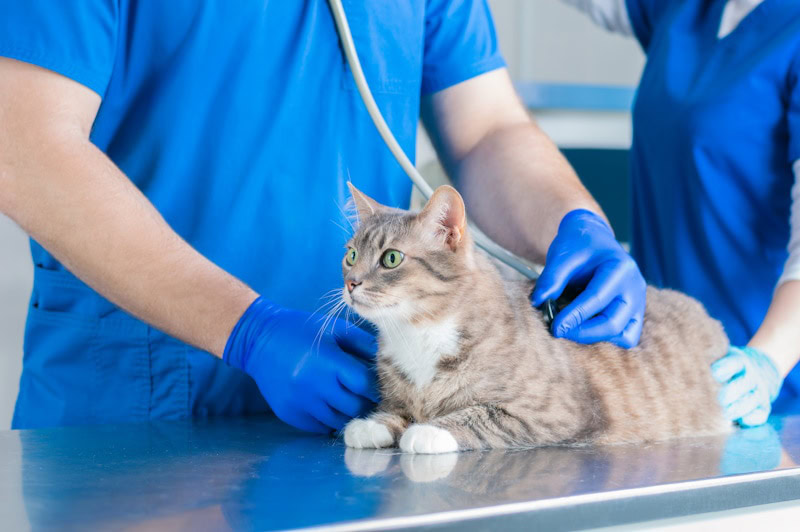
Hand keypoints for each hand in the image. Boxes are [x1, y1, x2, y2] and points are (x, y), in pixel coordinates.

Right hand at [224, 297, 378, 432]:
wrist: (258, 339)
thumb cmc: (302, 330)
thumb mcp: (334, 329)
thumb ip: (363, 344)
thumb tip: (389, 359)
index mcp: (327, 361)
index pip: (364, 384)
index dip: (376, 386)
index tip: (381, 383)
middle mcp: (312, 385)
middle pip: (355, 406)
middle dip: (365, 402)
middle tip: (368, 395)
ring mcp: (300, 403)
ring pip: (339, 421)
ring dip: (349, 412)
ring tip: (350, 399)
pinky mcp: (290, 414)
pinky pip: (320, 426)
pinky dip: (329, 418)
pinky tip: (329, 403)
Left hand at [531, 209, 645, 347]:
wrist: (593, 237)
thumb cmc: (578, 245)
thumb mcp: (562, 255)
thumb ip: (551, 279)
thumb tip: (538, 303)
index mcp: (620, 268)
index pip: (597, 299)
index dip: (574, 316)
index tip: (555, 328)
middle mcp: (634, 286)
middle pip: (613, 323)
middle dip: (583, 332)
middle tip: (558, 330)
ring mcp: (638, 301)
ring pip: (624, 336)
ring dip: (596, 337)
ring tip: (573, 327)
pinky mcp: (635, 313)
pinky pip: (627, 336)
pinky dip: (607, 338)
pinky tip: (587, 328)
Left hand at [712, 346, 781, 427]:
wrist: (760, 371)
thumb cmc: (728, 367)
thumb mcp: (722, 358)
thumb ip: (708, 362)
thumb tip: (689, 365)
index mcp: (739, 362)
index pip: (734, 363)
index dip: (724, 368)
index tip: (713, 374)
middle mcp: (751, 377)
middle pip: (743, 383)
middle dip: (730, 393)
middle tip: (718, 400)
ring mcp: (759, 392)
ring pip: (752, 400)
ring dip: (738, 408)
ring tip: (724, 415)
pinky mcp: (763, 408)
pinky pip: (760, 414)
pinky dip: (752, 419)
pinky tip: (742, 422)